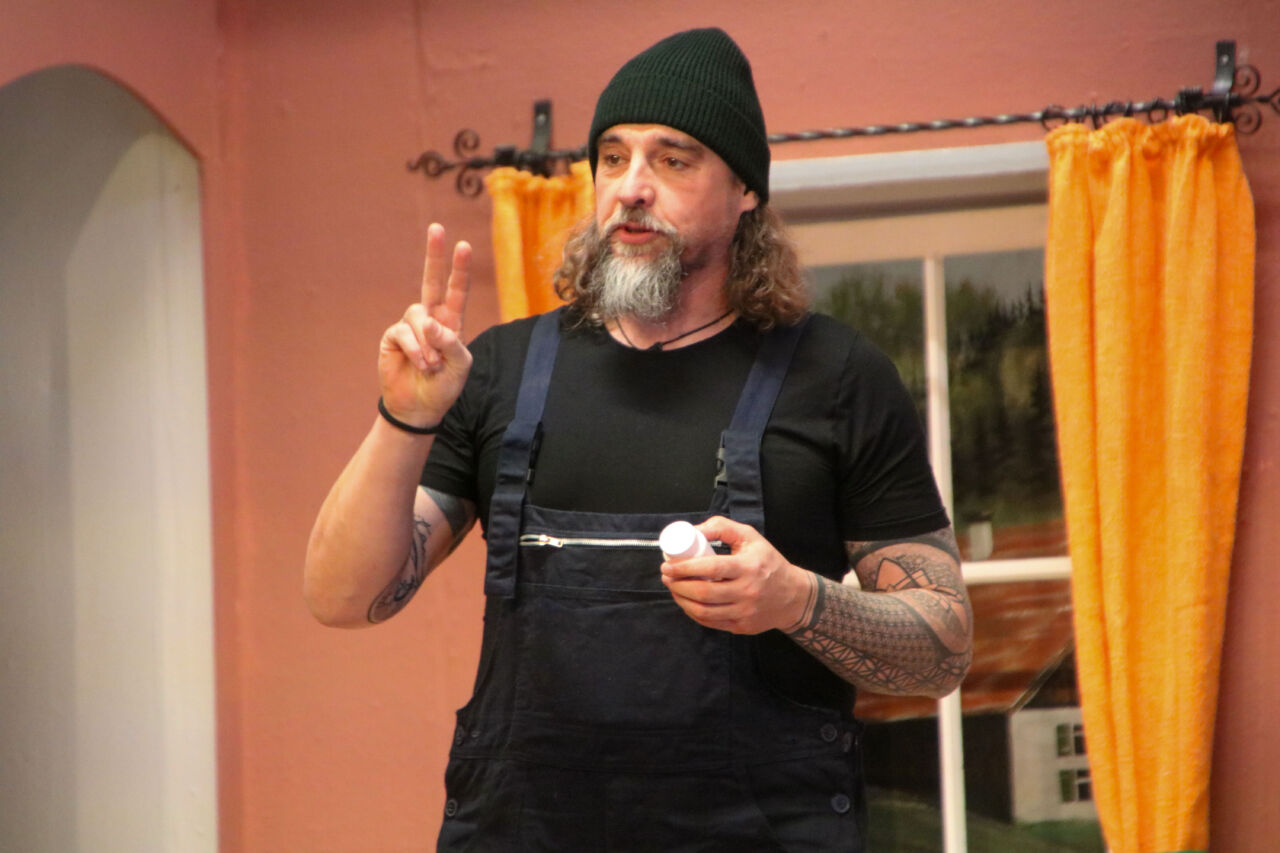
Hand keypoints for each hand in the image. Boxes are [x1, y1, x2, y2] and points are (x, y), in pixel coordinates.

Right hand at [377, 223, 472, 428]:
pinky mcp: (393, 336)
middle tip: (437, 228)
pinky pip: (405, 332)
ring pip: (419, 316)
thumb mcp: (460, 367)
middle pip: (431, 281)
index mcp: (452, 323)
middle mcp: (431, 319)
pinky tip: (420, 364)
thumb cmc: (444, 387)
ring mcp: (411, 326)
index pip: (457, 291)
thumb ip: (452, 343)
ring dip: (428, 342)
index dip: (460, 269)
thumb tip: (432, 322)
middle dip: (434, 255)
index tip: (464, 245)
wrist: (419, 408)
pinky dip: (415, 349)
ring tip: (432, 365)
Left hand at [660, 516, 814, 634]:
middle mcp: (747, 592)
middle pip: (703, 593)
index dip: (684, 568)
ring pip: (703, 611)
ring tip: (673, 589)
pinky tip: (687, 602)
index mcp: (748, 567)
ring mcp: (745, 612)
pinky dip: (693, 613)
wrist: (793, 596)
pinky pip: (711, 622)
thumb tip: (693, 531)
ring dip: (681, 600)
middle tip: (666, 576)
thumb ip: (722, 528)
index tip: (668, 565)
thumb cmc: (767, 562)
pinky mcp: (742, 627)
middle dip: (677, 585)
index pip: (711, 568)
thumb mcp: (750, 537)